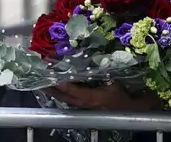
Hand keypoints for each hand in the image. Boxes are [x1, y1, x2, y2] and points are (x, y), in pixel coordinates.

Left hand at [44, 82, 160, 111]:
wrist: (130, 110)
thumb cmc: (122, 95)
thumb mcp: (114, 82)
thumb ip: (102, 73)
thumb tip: (94, 60)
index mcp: (91, 98)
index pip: (72, 90)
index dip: (62, 83)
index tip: (52, 76)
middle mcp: (84, 104)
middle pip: (63, 96)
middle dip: (51, 88)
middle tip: (39, 79)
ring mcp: (83, 106)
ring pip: (65, 99)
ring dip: (55, 91)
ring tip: (44, 82)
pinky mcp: (85, 106)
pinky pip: (70, 99)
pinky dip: (62, 93)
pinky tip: (57, 87)